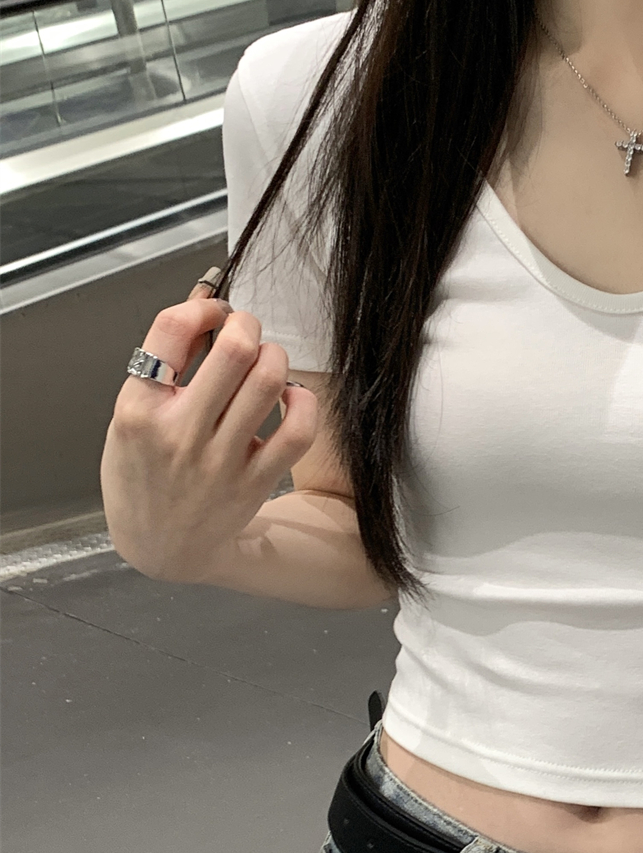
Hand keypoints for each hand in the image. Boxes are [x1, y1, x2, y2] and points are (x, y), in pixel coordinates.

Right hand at [100, 284, 318, 582]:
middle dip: (246, 323)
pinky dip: (302, 401)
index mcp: (140, 409)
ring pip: (269, 381)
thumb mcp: (131, 416)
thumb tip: (203, 308)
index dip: (202, 306)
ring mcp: (222, 459)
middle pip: (234, 351)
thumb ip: (163, 364)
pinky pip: (298, 430)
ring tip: (265, 360)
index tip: (212, 312)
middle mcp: (181, 433)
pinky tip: (289, 396)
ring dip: (274, 355)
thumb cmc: (144, 475)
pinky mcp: (256, 480)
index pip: (172, 329)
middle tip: (243, 329)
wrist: (162, 547)